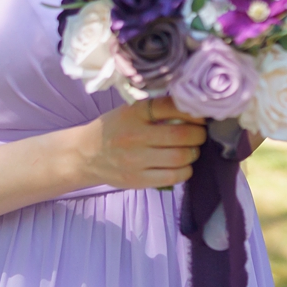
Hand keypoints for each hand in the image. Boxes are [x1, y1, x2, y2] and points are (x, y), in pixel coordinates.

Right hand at [79, 97, 205, 189]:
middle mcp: (135, 135)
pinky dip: (186, 171)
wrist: (86, 155)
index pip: (170, 107)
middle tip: (200, 134)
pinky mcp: (138, 179)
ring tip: (192, 149)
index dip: (192, 111)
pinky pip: (173, 177)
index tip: (200, 115)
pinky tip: (183, 165)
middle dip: (198, 135)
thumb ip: (155, 110)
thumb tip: (191, 110)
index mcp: (134, 113)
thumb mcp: (129, 111)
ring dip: (194, 153)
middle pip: (181, 135)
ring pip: (180, 157)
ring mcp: (136, 160)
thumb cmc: (114, 129)